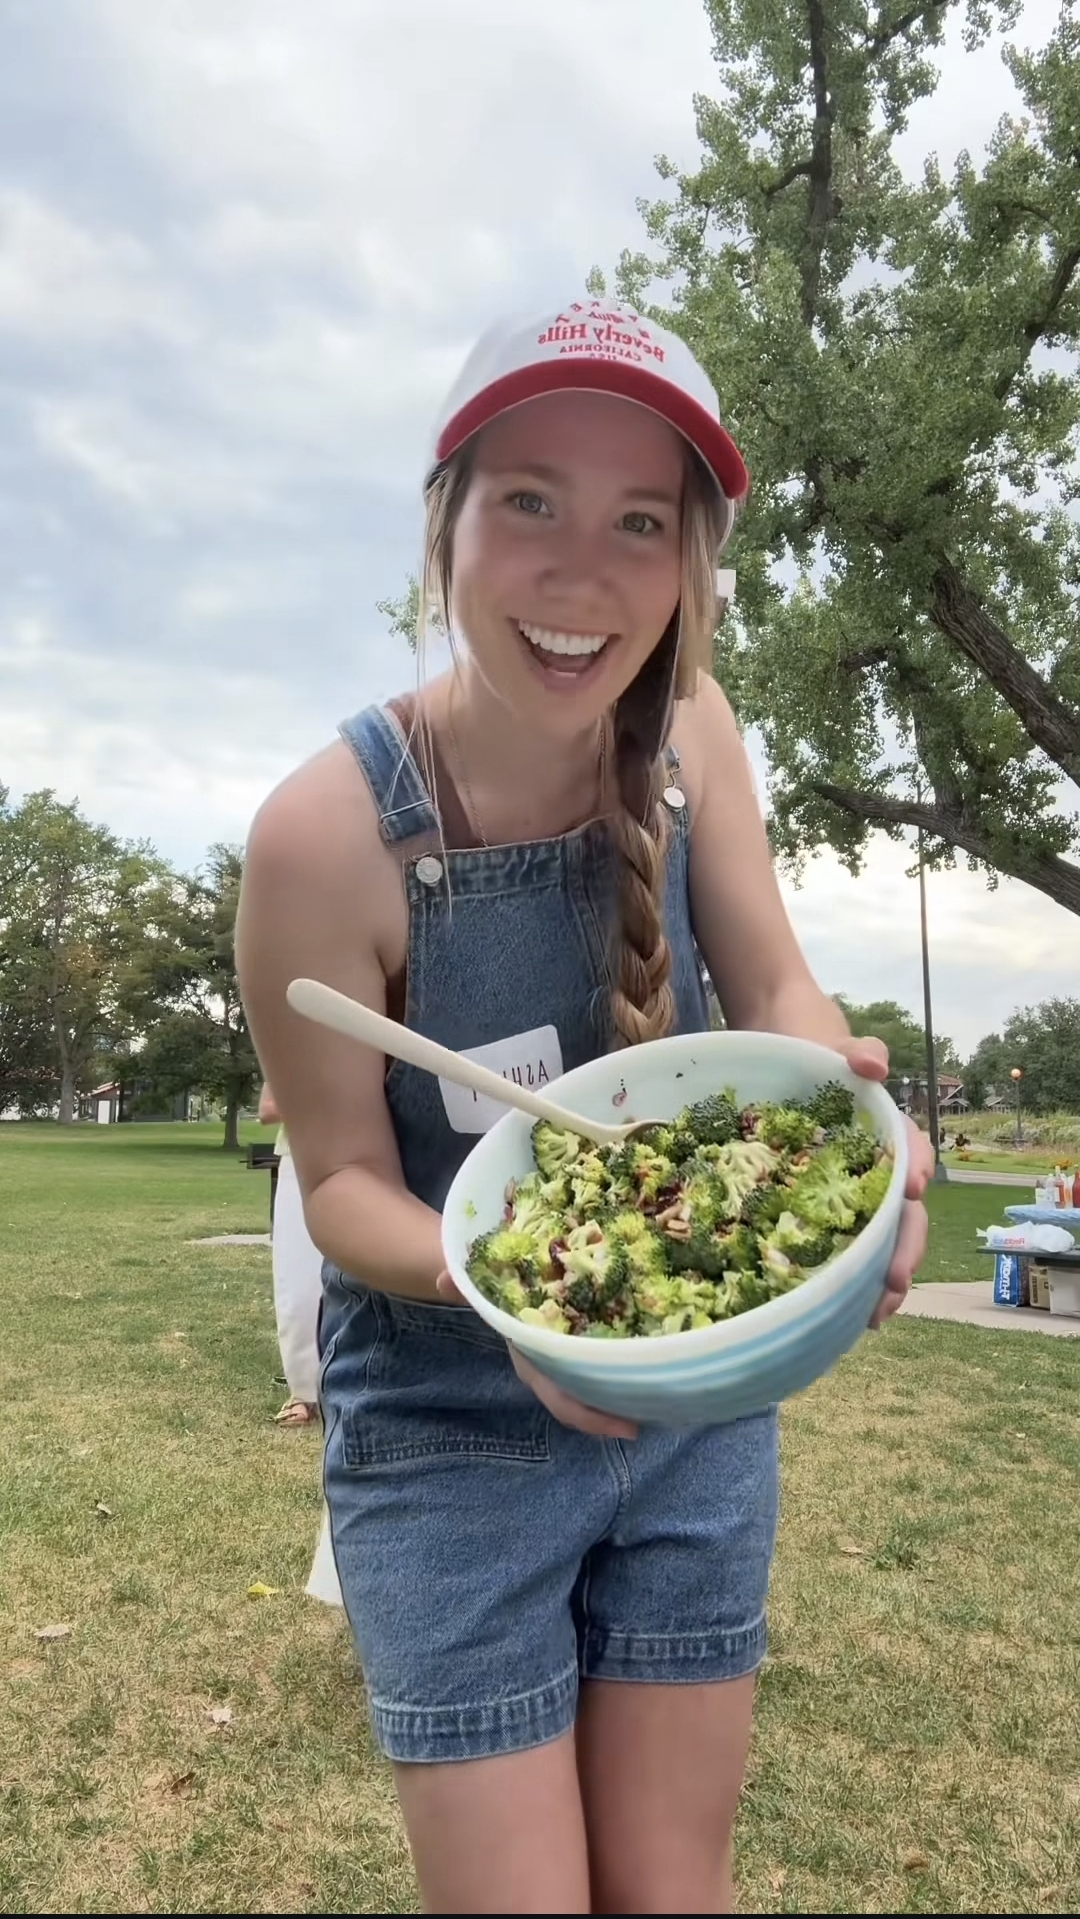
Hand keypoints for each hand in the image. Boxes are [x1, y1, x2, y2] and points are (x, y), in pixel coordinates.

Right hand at [436, 1272, 637, 1437]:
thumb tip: (444, 1279)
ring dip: (623, 1395)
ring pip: (595, 1391)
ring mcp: (567, 1365)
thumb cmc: (498, 1290)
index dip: (590, 1418)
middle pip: (584, 1405)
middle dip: (614, 1414)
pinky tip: (653, 1367)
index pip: (560, 1400)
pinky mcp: (582, 1352)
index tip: (628, 1428)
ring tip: (663, 1394)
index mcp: (532, 1362)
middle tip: (656, 1414)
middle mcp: (552, 1371)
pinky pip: (603, 1370)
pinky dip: (625, 1372)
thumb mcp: (486, 1288)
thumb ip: (469, 1286)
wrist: (498, 1286)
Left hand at [836, 1036, 932, 1326]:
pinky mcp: (820, 1209)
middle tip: (892, 1286)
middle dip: (902, 1251)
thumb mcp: (836, 1048)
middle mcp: (876, 1170)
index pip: (912, 1154)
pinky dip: (844, 1279)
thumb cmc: (815, 1053)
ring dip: (880, 1281)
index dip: (915, 1171)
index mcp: (886, 1134)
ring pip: (877, 1241)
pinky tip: (835, 1311)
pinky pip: (840, 1247)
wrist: (781, 1056)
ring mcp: (849, 1193)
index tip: (912, 1189)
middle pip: (902, 1215)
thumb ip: (859, 1052)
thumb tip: (872, 1067)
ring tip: (871, 1317)